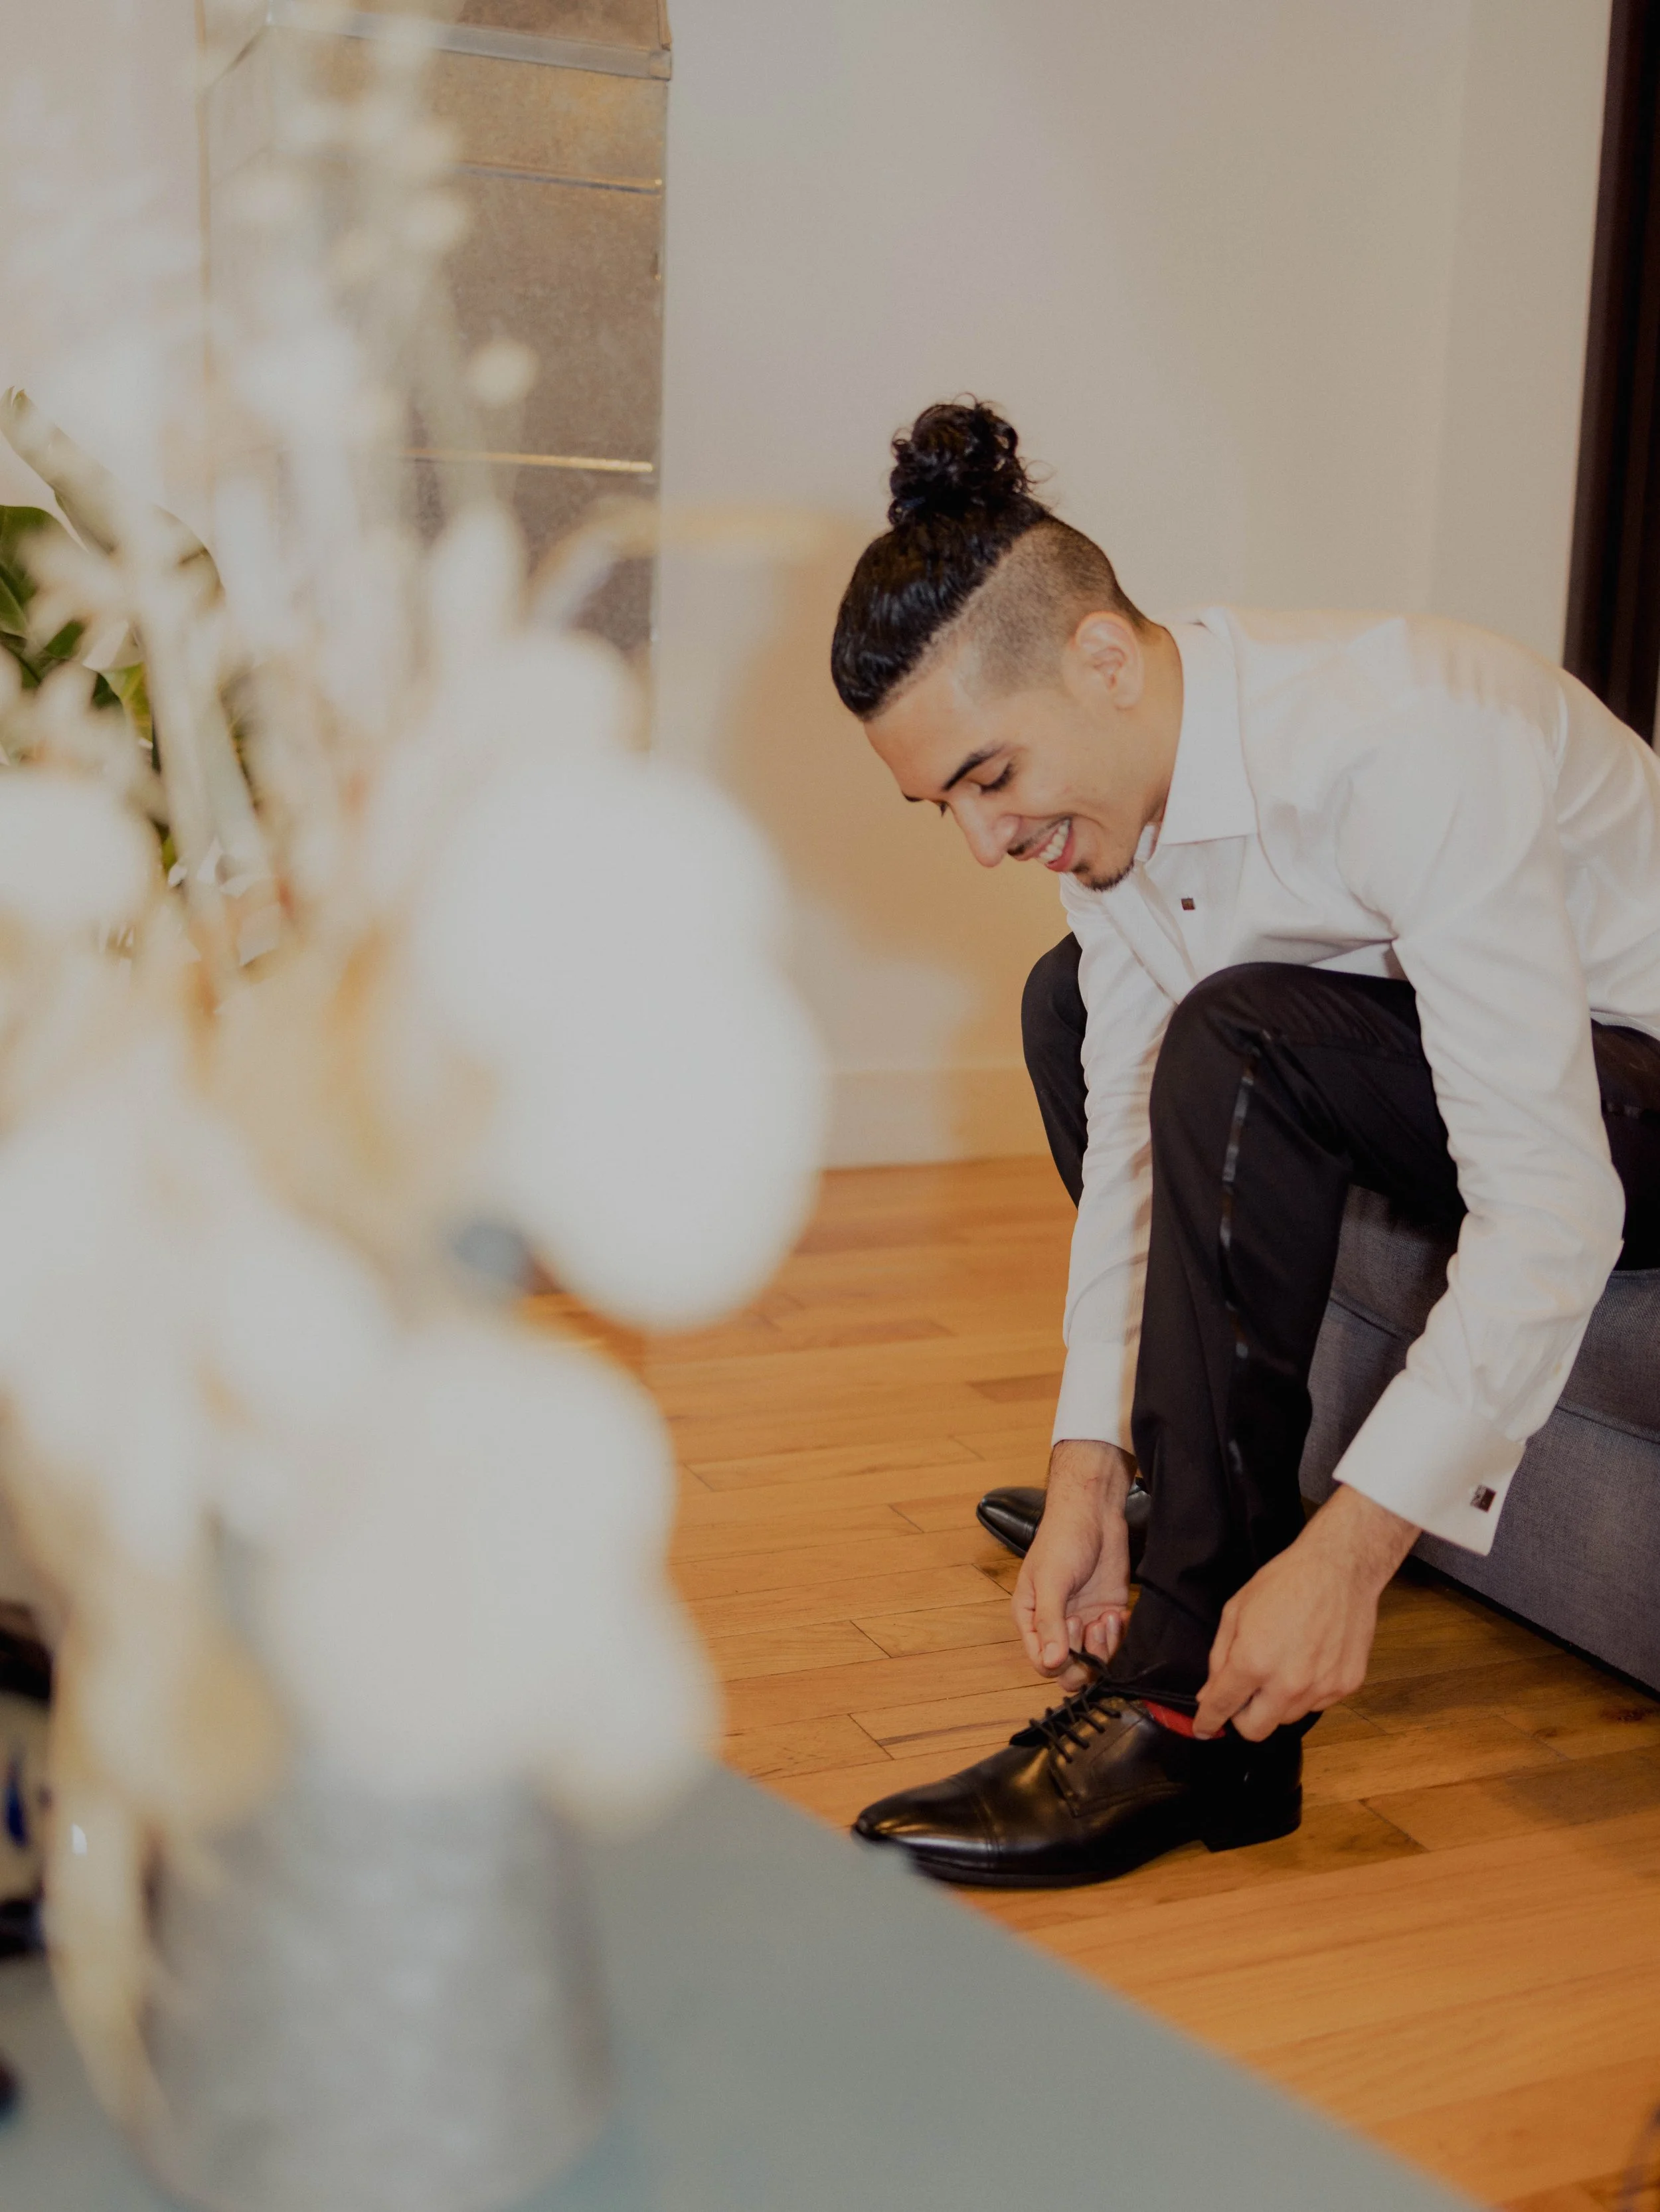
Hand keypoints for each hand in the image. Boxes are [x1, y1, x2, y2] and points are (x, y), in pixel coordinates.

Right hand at [1013, 1439, 1134, 1686]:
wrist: (1093, 1513)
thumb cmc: (1062, 1540)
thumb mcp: (1051, 1581)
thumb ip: (1049, 1623)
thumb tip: (1050, 1663)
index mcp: (1032, 1620)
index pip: (1042, 1663)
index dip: (1059, 1659)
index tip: (1071, 1626)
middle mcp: (1057, 1626)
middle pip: (1069, 1671)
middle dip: (1084, 1657)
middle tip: (1090, 1623)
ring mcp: (1084, 1622)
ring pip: (1094, 1662)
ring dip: (1104, 1647)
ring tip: (1105, 1616)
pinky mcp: (1106, 1614)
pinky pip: (1115, 1645)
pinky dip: (1119, 1636)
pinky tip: (1118, 1613)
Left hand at [1193, 1485, 1419, 1740]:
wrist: (1339, 1569)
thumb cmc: (1284, 1582)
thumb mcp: (1236, 1611)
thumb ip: (1220, 1657)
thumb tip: (1209, 1694)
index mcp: (1253, 1662)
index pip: (1222, 1708)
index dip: (1207, 1720)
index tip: (1203, 1728)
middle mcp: (1288, 1683)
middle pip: (1256, 1730)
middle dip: (1242, 1718)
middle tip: (1243, 1694)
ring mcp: (1321, 1688)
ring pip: (1287, 1718)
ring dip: (1276, 1703)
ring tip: (1281, 1665)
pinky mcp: (1345, 1686)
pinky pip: (1317, 1704)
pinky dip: (1306, 1692)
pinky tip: (1308, 1660)